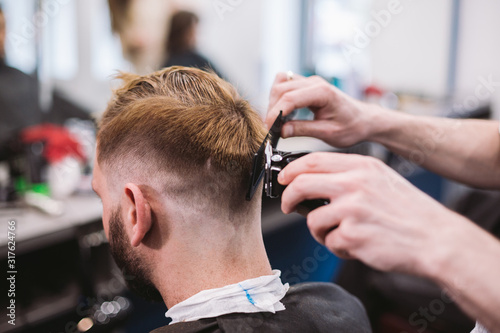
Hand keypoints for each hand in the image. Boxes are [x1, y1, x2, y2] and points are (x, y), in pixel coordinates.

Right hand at [266, 73, 377, 147]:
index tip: (268, 128)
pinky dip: (278, 97)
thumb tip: (281, 131)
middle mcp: (314, 83)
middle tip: (270, 128)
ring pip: (280, 84)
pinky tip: (282, 112)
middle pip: (281, 88)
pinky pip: (285, 84)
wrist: (364, 120)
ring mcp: (310, 82)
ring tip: (276, 121)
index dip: (275, 113)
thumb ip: (303, 130)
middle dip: (271, 109)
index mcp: (322, 92)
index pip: (290, 98)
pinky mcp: (306, 86)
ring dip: (273, 101)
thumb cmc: (351, 126)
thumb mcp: (328, 133)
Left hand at [278, 152, 470, 275]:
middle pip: (301, 184)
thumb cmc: (408, 212)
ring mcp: (352, 209)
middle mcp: (355, 184)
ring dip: (321, 231)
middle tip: (288, 206)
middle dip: (288, 197)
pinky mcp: (352, 234)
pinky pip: (329, 241)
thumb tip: (312, 181)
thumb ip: (349, 176)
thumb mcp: (380, 179)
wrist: (436, 238)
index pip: (313, 160)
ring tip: (341, 234)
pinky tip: (358, 245)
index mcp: (362, 166)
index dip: (291, 170)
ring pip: (313, 219)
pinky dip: (338, 246)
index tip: (284, 180)